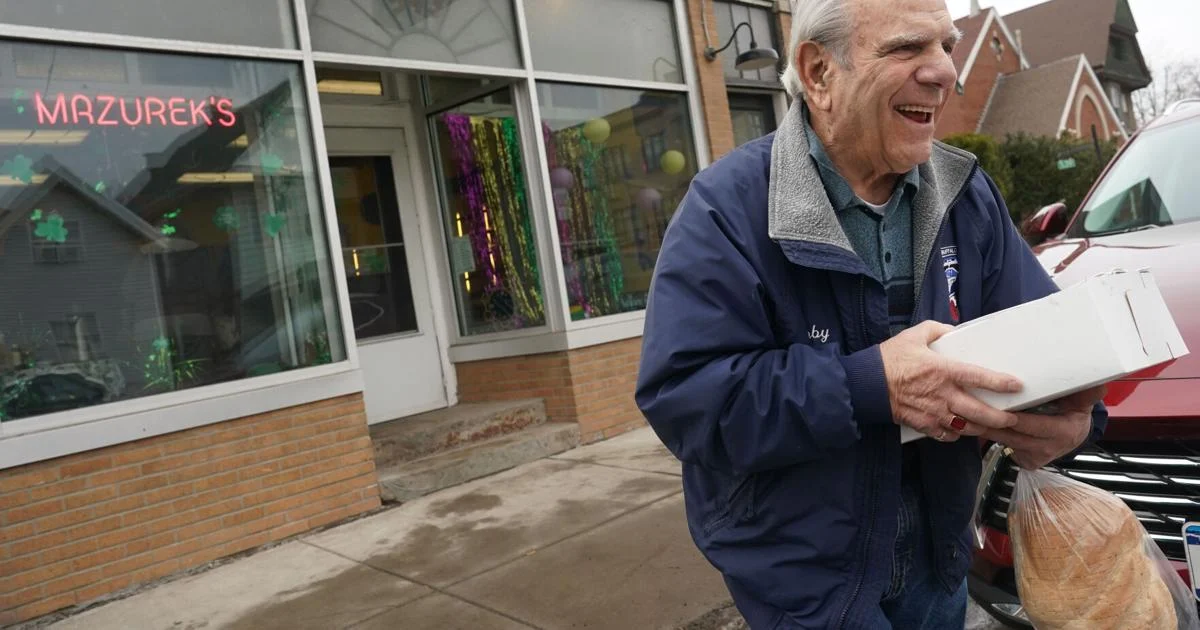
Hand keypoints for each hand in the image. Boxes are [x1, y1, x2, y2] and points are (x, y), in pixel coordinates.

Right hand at [880, 321, 1024, 441]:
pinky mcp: (924, 425)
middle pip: (980, 412)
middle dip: (1001, 418)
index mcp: (943, 371)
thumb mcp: (913, 335)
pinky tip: (962, 428)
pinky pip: (948, 435)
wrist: (866, 384)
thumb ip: (937, 330)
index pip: (979, 377)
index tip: (1017, 385)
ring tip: (992, 425)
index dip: (1000, 382)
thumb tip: (953, 330)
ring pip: (967, 427)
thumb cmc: (889, 359)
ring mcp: (934, 413)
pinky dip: (958, 434)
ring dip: (982, 428)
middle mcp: (942, 395)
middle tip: (1013, 417)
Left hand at [982, 385, 1106, 468]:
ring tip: (964, 414)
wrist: (1074, 434)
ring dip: (984, 428)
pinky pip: (1003, 447)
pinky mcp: (1027, 462)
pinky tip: (972, 425)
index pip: (1035, 424)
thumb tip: (1100, 382)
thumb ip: (1087, 392)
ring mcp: (1037, 457)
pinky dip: (988, 436)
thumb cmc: (1074, 411)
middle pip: (1013, 433)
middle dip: (991, 421)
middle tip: (970, 407)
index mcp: (1065, 431)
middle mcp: (1050, 447)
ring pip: (1003, 441)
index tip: (996, 405)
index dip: (1015, 416)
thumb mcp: (1083, 401)